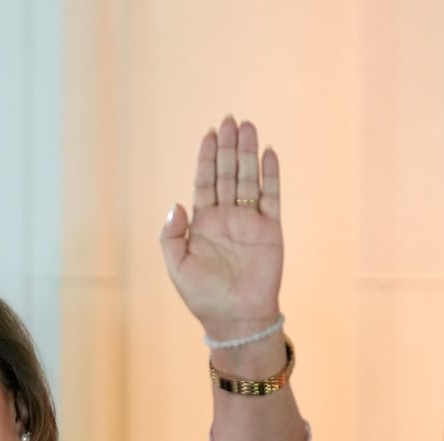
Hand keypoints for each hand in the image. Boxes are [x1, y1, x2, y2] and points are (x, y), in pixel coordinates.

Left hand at [159, 115, 283, 340]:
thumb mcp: (177, 267)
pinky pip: (272, 197)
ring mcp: (250, 221)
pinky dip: (271, 175)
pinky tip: (268, 154)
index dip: (206, 158)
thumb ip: (172, 236)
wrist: (235, 318)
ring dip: (248, 153)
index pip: (205, 182)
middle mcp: (226, 217)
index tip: (208, 134)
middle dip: (227, 147)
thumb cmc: (202, 296)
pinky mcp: (271, 230)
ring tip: (247, 126)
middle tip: (229, 119)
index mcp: (203, 224)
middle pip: (228, 173)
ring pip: (249, 179)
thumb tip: (176, 204)